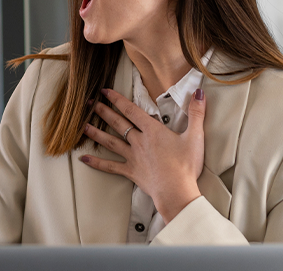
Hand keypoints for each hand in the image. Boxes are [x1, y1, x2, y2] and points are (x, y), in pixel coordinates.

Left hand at [79, 87, 206, 220]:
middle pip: (117, 123)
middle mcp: (139, 141)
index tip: (104, 91)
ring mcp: (132, 156)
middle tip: (88, 103)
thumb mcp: (195, 136)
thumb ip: (197, 113)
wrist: (177, 192)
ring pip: (110, 141)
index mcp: (153, 131)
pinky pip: (110, 166)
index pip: (131, 110)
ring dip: (95, 132)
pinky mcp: (130, 171)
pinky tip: (84, 158)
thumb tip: (200, 92)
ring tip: (82, 125)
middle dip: (102, 111)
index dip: (117, 99)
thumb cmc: (186, 165)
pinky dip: (96, 162)